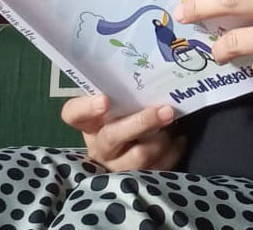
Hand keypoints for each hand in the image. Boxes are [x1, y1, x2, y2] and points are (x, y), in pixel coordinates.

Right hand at [61, 95, 185, 171]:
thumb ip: (125, 90)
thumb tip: (151, 72)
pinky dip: (172, 152)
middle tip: (166, 110)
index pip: (73, 114)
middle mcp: (100, 146)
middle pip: (113, 137)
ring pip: (139, 157)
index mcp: (90, 122)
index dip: (86, 108)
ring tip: (172, 124)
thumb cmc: (127, 114)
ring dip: (161, 140)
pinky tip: (178, 139)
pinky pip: (157, 170)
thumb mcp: (120, 101)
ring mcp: (116, 166)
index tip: (105, 99)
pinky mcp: (137, 180)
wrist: (136, 144)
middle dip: (142, 122)